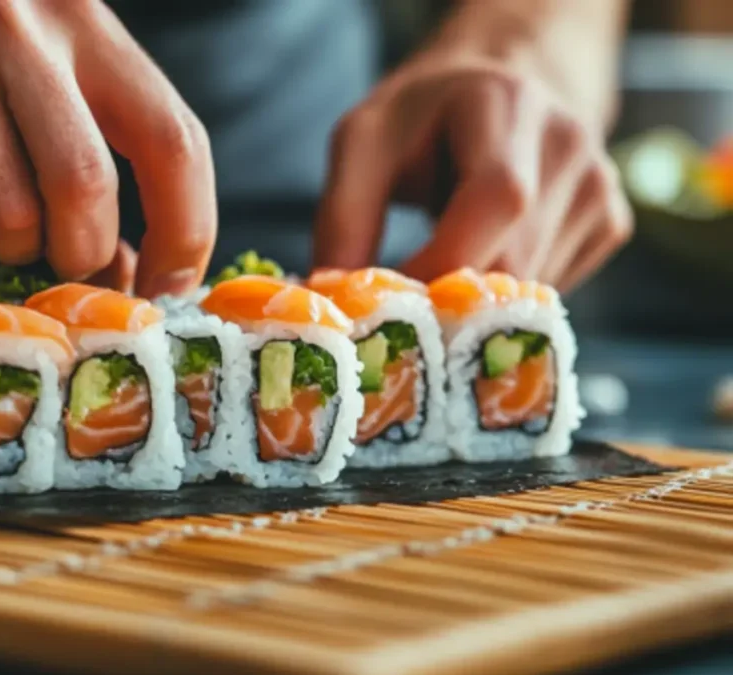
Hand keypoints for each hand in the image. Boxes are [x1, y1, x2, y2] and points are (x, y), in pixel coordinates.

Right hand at [0, 0, 215, 296]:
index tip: (171, 287)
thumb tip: (130, 268)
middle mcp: (9, 30)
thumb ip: (96, 140)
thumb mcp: (45, 52)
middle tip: (60, 252)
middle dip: (80, 252)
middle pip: (81, 190)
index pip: (171, 140)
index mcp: (78, 19)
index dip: (185, 231)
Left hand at [312, 3, 631, 292]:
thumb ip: (343, 218)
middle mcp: (569, 144)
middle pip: (515, 261)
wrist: (499, 87)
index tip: (384, 307)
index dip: (438, 270)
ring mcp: (599, 186)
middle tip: (401, 318)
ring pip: (534, 291)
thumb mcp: (362, 143)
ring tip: (436, 279)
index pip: (495, 203)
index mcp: (508, 106)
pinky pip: (553, 293)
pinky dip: (506, 301)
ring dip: (474, 307)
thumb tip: (333, 303)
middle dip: (449, 304)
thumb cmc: (422, 118)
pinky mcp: (610, 222)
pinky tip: (482, 260)